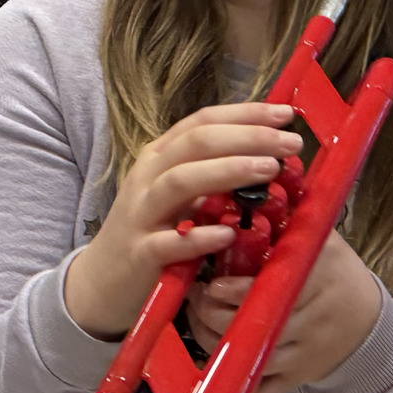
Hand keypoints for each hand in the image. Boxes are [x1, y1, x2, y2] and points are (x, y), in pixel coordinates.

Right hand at [64, 102, 304, 339]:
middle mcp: (148, 178)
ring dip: (228, 171)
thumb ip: (212, 174)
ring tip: (270, 169)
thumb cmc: (152, 230)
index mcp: (159, 158)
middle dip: (247, 137)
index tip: (285, 114)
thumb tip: (269, 155)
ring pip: (180, 181)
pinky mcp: (141, 254)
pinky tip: (229, 235)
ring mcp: (141, 214)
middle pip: (196, 144)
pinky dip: (200, 236)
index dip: (244, 114)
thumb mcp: (178, 195)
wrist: (103, 278)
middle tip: (289, 143)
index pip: (201, 122)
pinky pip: (169, 242)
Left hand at [183, 228, 383, 392]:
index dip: (236, 290)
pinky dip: (234, 390)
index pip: (273, 289)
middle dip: (213, 315)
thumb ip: (288, 219)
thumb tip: (249, 187)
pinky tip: (210, 374)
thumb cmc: (333, 273)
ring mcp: (303, 355)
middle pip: (254, 327)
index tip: (213, 284)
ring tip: (197, 319)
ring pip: (249, 358)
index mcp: (319, 279)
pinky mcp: (295, 380)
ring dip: (212, 343)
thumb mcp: (321, 240)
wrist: (368, 322)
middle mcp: (312, 320)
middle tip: (196, 298)